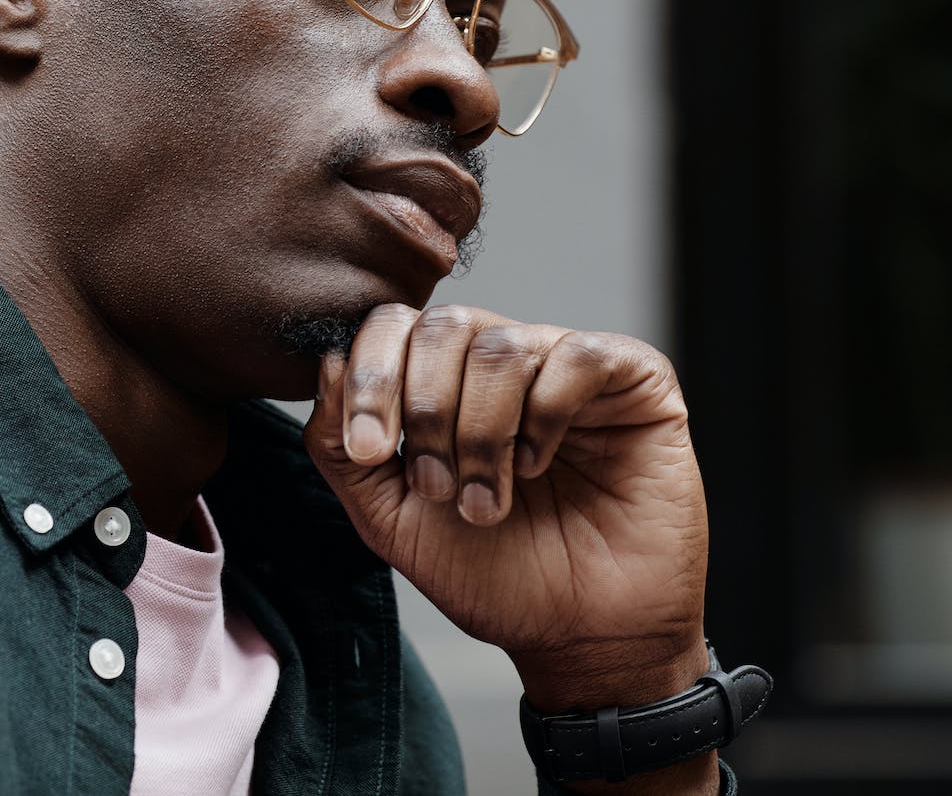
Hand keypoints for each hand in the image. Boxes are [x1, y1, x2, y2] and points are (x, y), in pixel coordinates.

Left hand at [302, 303, 711, 721]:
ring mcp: (566, 365)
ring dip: (481, 432)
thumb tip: (328, 361)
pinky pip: (579, 355)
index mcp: (443, 382)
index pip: (393, 327)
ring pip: (501, 345)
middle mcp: (502, 363)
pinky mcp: (634, 381)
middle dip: (425, 410)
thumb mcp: (388, 516)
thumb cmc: (490, 575)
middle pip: (442, 325)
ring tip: (486, 501)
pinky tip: (540, 464)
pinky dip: (547, 414)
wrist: (580, 636)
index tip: (368, 449)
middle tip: (435, 487)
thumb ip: (338, 444)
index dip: (370, 377)